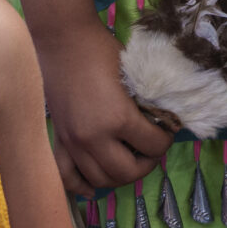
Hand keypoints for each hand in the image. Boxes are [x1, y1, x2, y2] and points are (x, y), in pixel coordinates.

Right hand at [29, 20, 173, 196]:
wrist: (63, 40)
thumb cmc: (102, 51)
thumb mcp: (135, 75)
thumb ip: (147, 102)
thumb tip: (164, 121)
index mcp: (117, 118)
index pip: (153, 145)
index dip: (166, 140)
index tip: (168, 131)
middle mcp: (93, 138)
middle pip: (127, 172)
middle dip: (147, 164)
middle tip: (152, 149)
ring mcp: (72, 142)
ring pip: (101, 179)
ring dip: (120, 176)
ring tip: (131, 161)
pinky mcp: (58, 140)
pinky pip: (68, 176)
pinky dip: (82, 186)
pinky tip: (95, 187)